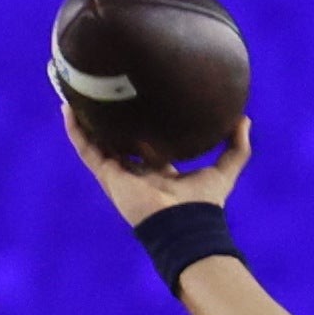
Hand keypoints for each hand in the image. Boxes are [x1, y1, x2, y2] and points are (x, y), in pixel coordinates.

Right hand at [66, 107, 249, 228]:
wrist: (184, 223)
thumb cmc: (204, 203)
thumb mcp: (225, 168)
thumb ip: (237, 146)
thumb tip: (245, 119)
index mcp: (160, 170)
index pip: (146, 143)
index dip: (141, 124)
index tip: (137, 100)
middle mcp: (136, 171)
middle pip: (118, 139)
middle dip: (109, 118)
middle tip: (101, 90)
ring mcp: (120, 173)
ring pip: (97, 141)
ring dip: (85, 119)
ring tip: (75, 91)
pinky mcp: (107, 175)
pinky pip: (87, 149)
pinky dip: (76, 131)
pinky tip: (68, 109)